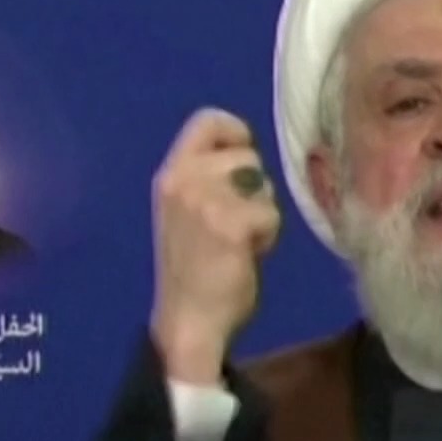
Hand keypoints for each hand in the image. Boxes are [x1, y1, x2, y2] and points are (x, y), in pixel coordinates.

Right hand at [147, 108, 280, 384]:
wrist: (188, 321)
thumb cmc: (193, 271)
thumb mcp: (188, 211)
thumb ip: (209, 181)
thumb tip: (248, 162)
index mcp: (170, 174)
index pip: (207, 120)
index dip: (235, 133)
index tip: (244, 161)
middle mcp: (182, 178)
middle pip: (247, 155)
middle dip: (254, 187)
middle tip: (239, 223)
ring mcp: (205, 199)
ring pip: (262, 184)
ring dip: (263, 211)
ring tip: (243, 240)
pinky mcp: (230, 223)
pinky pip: (271, 213)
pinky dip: (269, 235)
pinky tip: (249, 255)